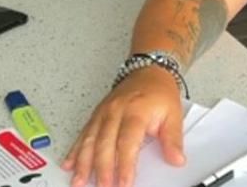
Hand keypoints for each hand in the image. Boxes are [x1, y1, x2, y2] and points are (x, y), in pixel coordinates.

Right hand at [62, 67, 185, 186]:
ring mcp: (103, 113)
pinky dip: (75, 151)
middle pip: (105, 144)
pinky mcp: (96, 114)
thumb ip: (173, 139)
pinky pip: (83, 134)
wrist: (148, 70)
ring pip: (89, 140)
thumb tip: (176, 159)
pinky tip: (69, 164)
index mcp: (135, 111)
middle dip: (102, 169)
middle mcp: (115, 111)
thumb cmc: (159, 92)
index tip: (125, 183)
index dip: (125, 165)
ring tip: (79, 181)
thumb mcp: (173, 114)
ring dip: (83, 163)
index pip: (127, 142)